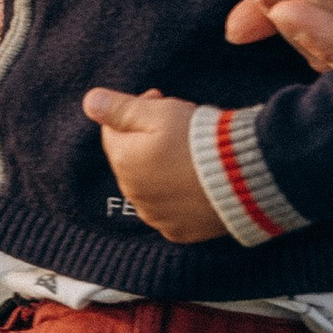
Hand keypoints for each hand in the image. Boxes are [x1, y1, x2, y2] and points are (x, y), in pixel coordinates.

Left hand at [81, 88, 228, 241]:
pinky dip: (176, 195)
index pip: (113, 131)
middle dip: (147, 140)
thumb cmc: (199, 139)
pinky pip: (168, 209)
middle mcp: (132, 193)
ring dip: (160, 169)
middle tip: (179, 126)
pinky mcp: (179, 231)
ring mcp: (155, 216)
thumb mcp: (158, 112)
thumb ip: (119, 108)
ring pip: (148, 185)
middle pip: (130, 159)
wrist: (243, 178)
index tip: (160, 100)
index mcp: (123, 161)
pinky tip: (196, 181)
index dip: (135, 112)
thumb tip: (89, 102)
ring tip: (191, 154)